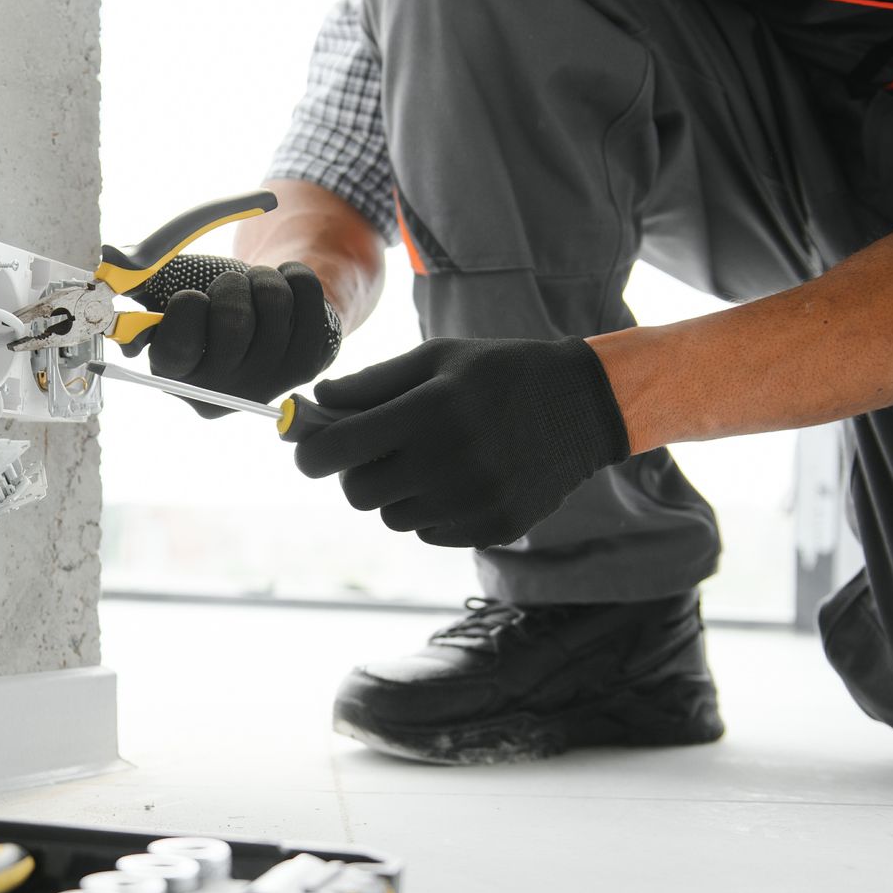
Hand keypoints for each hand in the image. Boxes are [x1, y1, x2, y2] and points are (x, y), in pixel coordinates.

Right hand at [120, 255, 340, 416]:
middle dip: (230, 286)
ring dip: (261, 276)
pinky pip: (305, 291)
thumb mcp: (167, 293)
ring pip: (273, 300)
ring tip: (255, 287)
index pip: (178, 344)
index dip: (188, 307)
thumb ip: (136, 279)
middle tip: (229, 287)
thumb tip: (111, 265)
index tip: (194, 298)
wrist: (267, 322)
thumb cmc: (210, 308)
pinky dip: (292, 274)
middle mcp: (223, 390)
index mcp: (178, 378)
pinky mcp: (309, 361)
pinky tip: (284, 292)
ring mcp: (270, 380)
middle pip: (233, 322)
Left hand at [292, 337, 630, 547]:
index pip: (339, 449)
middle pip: (359, 493)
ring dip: (396, 494)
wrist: (583, 404)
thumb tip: (315, 403)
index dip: (311, 454)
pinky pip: (430, 532)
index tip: (308, 452)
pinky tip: (459, 479)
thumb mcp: (437, 360)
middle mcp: (451, 460)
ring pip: (393, 517)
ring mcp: (475, 500)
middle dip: (357, 474)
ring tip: (428, 460)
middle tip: (375, 454)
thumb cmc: (498, 373)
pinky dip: (431, 512)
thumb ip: (372, 384)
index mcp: (430, 410)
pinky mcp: (495, 526)